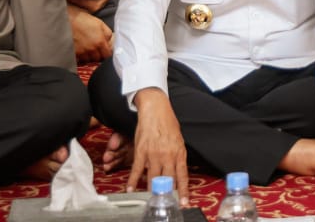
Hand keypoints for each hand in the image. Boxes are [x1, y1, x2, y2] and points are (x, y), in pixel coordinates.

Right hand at [67, 5, 113, 62]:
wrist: (66, 19)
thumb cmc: (82, 19)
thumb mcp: (99, 23)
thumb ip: (107, 34)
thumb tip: (110, 42)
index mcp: (100, 41)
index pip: (107, 55)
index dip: (106, 53)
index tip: (104, 50)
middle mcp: (91, 49)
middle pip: (97, 59)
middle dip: (97, 55)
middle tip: (94, 48)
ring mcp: (81, 52)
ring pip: (87, 60)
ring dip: (88, 56)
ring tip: (86, 48)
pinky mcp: (72, 54)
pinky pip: (78, 60)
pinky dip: (80, 57)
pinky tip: (79, 49)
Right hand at [128, 90, 189, 204]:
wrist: (156, 109)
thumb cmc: (168, 124)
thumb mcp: (179, 141)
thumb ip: (177, 157)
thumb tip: (177, 172)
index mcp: (179, 153)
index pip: (182, 176)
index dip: (183, 191)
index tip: (183, 202)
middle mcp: (168, 155)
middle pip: (168, 180)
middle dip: (167, 194)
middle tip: (167, 204)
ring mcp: (154, 154)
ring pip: (153, 178)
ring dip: (152, 191)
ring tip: (151, 201)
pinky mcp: (141, 152)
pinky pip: (137, 170)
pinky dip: (133, 181)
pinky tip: (130, 189)